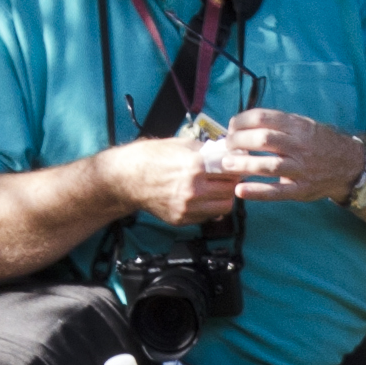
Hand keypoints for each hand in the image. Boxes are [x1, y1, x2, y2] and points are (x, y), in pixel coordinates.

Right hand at [105, 129, 253, 228]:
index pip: (231, 170)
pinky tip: (202, 198)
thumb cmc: (151, 157)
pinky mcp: (181, 219)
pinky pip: (207, 217)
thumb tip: (226, 152)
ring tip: (216, 189)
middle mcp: (194, 188)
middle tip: (228, 178)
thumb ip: (206, 151)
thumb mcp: (181, 145)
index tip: (237, 165)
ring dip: (224, 197)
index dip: (237, 167)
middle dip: (231, 183)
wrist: (128, 178)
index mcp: (196, 165)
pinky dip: (209, 208)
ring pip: (223, 207)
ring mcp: (188, 207)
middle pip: (230, 190)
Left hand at [216, 109, 361, 204]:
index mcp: (297, 126)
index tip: (231, 127)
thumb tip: (243, 123)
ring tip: (226, 164)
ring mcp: (301, 169)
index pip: (263, 118)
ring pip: (268, 165)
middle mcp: (299, 145)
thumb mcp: (303, 125)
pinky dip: (257, 192)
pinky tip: (240, 190)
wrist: (349, 165)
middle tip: (227, 146)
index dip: (242, 121)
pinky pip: (277, 192)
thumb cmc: (319, 143)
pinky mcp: (301, 189)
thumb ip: (278, 124)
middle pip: (263, 139)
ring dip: (243, 164)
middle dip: (239, 141)